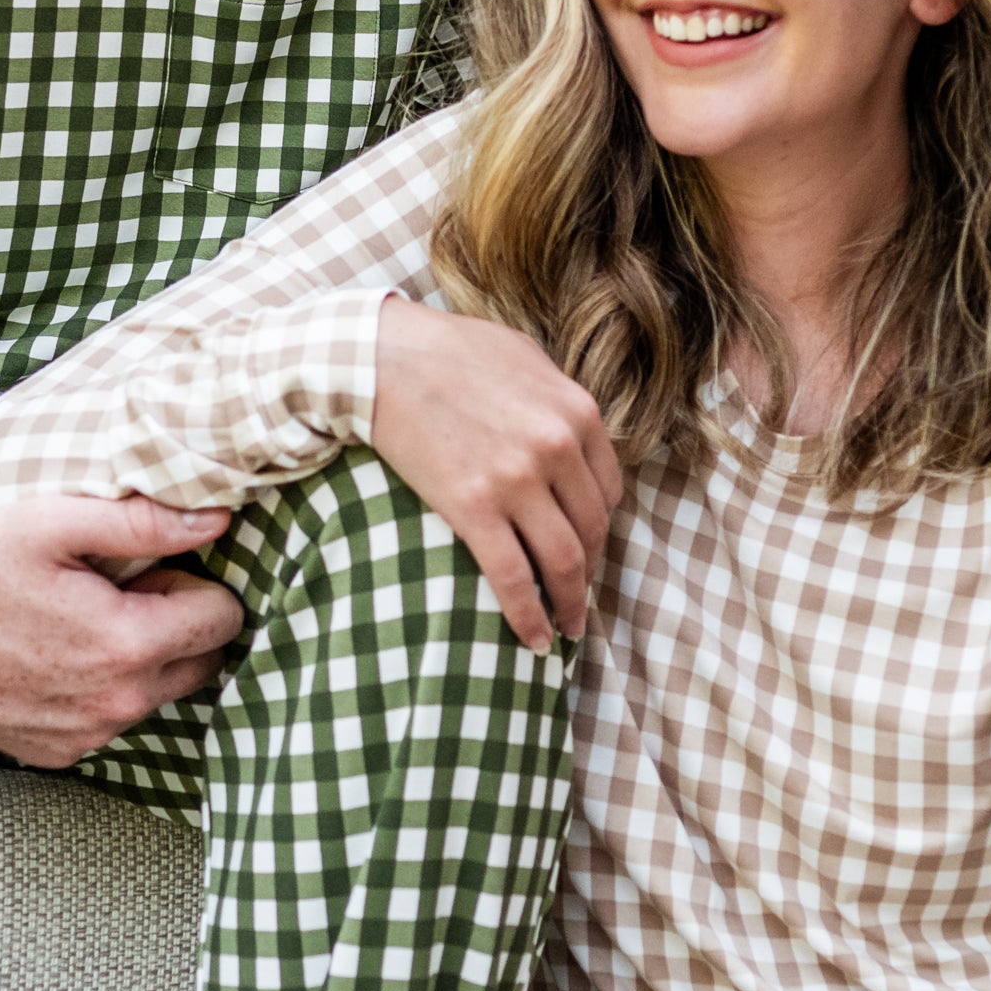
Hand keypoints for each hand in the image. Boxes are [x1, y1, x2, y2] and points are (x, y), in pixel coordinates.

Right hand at [0, 495, 244, 766]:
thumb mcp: (57, 522)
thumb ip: (146, 523)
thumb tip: (217, 522)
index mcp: (128, 645)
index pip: (222, 620)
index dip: (193, 585)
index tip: (149, 572)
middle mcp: (117, 704)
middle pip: (202, 664)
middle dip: (180, 626)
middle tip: (120, 595)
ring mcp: (87, 736)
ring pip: (158, 695)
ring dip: (143, 660)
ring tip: (82, 622)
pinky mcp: (58, 753)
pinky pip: (111, 721)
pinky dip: (102, 690)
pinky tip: (56, 657)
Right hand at [370, 300, 622, 654]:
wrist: (381, 357)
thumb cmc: (448, 351)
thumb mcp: (524, 357)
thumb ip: (557, 398)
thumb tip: (571, 432)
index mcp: (577, 412)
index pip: (609, 490)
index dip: (600, 529)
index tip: (588, 549)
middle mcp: (557, 447)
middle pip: (592, 530)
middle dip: (589, 572)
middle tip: (577, 596)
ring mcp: (517, 479)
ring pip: (564, 561)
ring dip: (569, 604)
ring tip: (565, 628)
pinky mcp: (473, 506)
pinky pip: (512, 577)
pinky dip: (527, 615)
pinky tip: (532, 639)